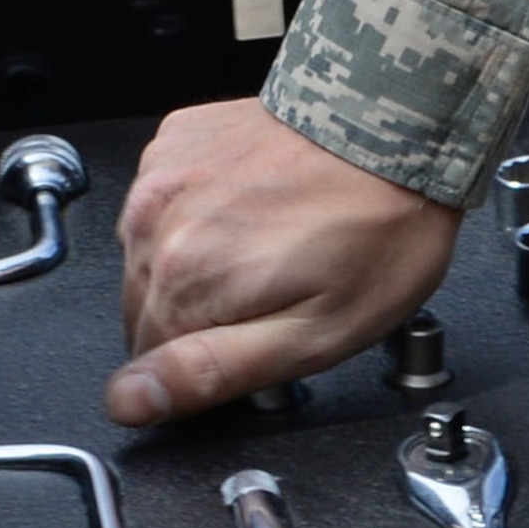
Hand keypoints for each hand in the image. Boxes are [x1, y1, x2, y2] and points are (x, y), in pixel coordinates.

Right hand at [109, 98, 461, 423]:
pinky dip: (199, 213)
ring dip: (197, 265)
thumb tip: (131, 401)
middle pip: (146, 310)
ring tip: (270, 246)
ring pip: (151, 257)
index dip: (207, 364)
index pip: (148, 362)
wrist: (398, 127)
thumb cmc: (378, 230)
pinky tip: (256, 207)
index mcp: (186, 278)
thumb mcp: (314, 336)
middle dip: (202, 316)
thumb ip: (211, 373)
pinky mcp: (177, 140)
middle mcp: (157, 220)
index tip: (258, 341)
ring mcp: (162, 174)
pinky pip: (165, 202)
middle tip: (275, 293)